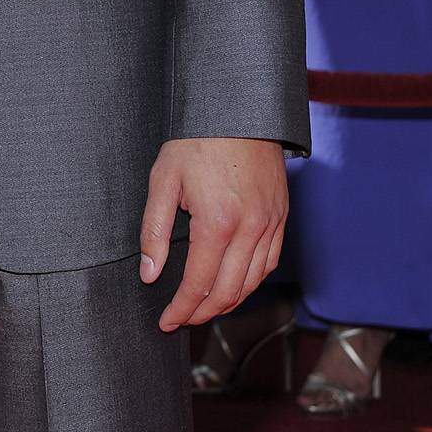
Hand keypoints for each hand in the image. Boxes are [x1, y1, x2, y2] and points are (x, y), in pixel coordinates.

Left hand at [139, 137, 287, 330]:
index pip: (199, 284)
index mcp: (217, 223)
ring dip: (228, 303)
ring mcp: (271, 223)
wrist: (238, 109)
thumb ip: (155, 231)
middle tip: (182, 320)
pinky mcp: (281, 215)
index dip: (181, 309)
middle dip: (203, 313)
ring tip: (205, 309)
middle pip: (228, 292)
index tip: (166, 322)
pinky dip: (252, 281)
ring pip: (252, 282)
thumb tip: (150, 274)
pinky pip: (270, 262)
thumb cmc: (196, 140)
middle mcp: (250, 229)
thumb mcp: (164, 180)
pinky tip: (235, 284)